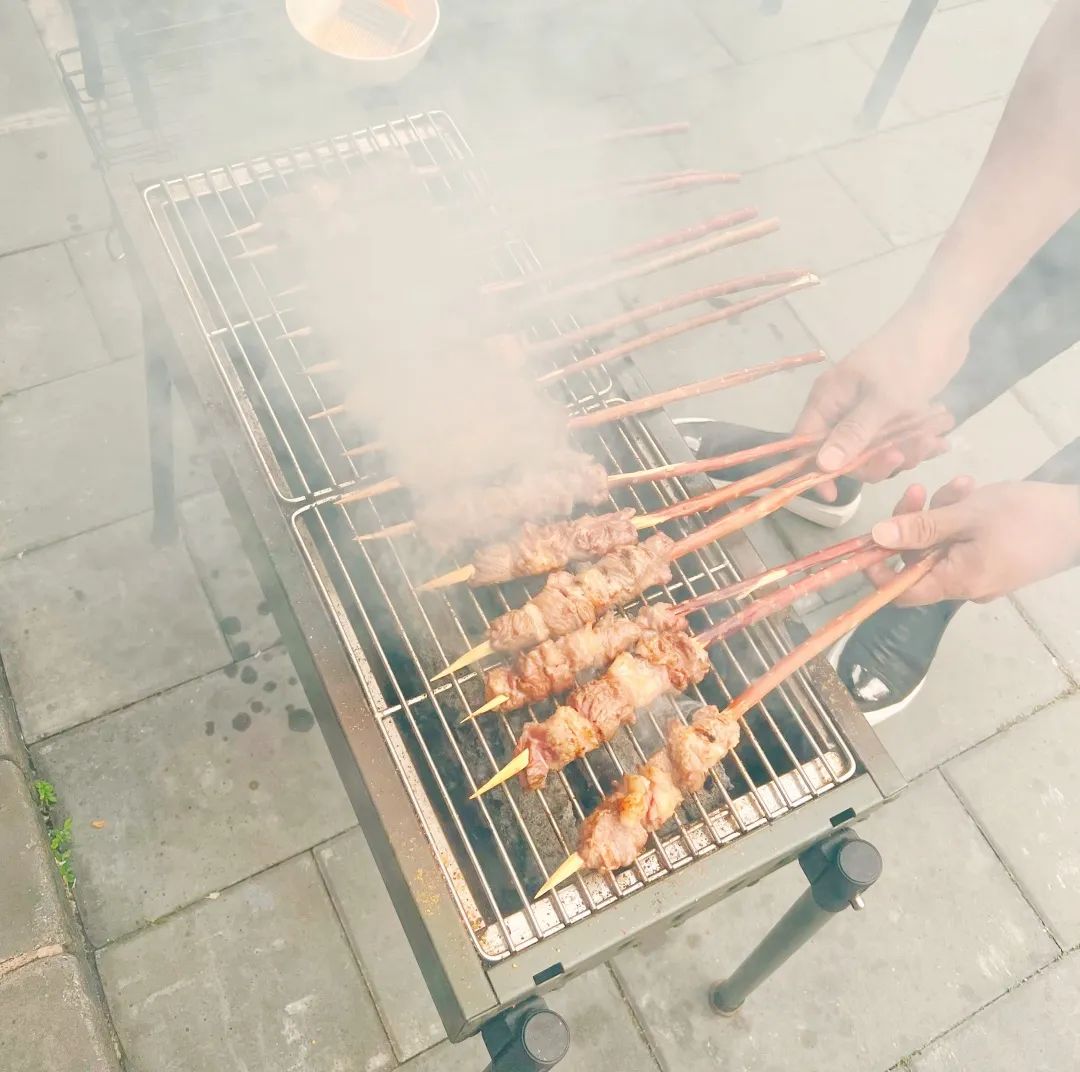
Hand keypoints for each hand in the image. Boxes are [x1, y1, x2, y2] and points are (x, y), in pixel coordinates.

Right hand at [795, 311, 966, 497]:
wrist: (945, 323)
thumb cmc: (909, 356)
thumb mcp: (884, 399)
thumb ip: (854, 434)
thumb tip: (822, 467)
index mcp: (828, 399)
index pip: (806, 444)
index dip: (815, 472)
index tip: (835, 494)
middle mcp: (841, 407)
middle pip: (845, 454)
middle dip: (876, 460)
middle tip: (904, 455)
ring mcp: (868, 410)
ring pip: (875, 451)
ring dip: (905, 451)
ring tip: (932, 437)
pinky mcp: (893, 412)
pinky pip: (897, 441)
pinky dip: (918, 443)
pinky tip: (941, 437)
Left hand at [867, 480, 1079, 604]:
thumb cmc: (1028, 517)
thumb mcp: (967, 515)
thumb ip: (920, 528)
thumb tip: (876, 537)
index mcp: (956, 582)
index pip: (900, 592)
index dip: (878, 569)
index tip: (868, 539)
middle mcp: (965, 586)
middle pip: (918, 561)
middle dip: (914, 523)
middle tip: (920, 490)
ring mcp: (982, 574)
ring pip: (941, 545)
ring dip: (941, 513)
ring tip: (961, 484)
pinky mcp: (995, 560)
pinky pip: (963, 542)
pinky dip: (960, 518)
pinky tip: (971, 492)